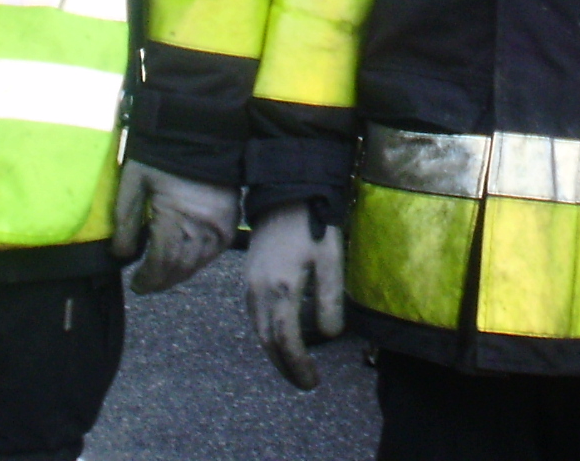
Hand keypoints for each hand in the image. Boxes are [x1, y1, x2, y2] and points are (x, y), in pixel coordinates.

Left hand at [110, 161, 239, 293]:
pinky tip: (184, 261)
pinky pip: (215, 251)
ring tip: (162, 276)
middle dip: (161, 281)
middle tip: (146, 284)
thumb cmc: (160, 154)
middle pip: (181, 267)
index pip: (162, 261)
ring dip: (179, 274)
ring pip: (199, 263)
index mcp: (176, 214)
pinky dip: (198, 261)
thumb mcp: (133, 183)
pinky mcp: (230, 218)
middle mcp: (203, 224)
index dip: (147, 278)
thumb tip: (122, 255)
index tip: (135, 284)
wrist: (198, 130)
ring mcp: (220, 223)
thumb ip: (125, 222)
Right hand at [245, 202, 345, 389]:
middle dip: (287, 366)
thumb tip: (329, 335)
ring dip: (276, 353)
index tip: (312, 381)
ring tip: (296, 366)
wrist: (284, 196)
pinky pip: (256, 318)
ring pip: (259, 332)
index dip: (298, 365)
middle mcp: (259, 293)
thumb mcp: (330, 260)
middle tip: (306, 382)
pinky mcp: (249, 280)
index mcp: (281, 290)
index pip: (286, 341)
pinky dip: (269, 335)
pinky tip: (282, 338)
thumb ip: (330, 299)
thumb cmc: (312, 225)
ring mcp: (250, 287)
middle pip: (269, 343)